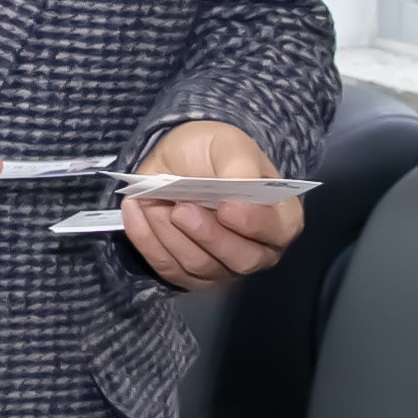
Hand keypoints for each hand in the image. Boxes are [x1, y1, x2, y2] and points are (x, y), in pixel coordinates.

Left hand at [119, 119, 294, 290]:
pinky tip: (137, 210)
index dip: (255, 224)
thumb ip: (239, 164)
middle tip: (181, 208)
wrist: (176, 160)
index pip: (280, 231)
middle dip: (207, 235)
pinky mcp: (188, 274)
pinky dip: (146, 239)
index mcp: (279, 214)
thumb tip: (239, 185)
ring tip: (155, 201)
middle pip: (241, 260)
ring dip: (171, 233)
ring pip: (199, 266)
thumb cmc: (211, 153)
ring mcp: (223, 266)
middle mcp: (257, 249)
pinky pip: (167, 267)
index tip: (226, 207)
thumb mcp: (228, 143)